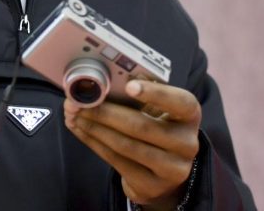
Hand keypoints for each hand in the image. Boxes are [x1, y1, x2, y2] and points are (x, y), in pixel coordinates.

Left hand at [64, 80, 200, 208]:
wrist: (162, 170)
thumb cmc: (155, 125)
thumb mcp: (154, 107)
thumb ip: (136, 92)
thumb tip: (104, 77)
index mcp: (189, 115)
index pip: (181, 102)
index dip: (156, 93)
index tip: (129, 86)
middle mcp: (187, 143)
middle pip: (142, 126)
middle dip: (105, 113)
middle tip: (79, 102)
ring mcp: (172, 169)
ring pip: (126, 146)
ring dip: (94, 128)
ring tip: (74, 115)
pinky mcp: (152, 186)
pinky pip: (117, 162)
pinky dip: (94, 143)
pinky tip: (80, 130)